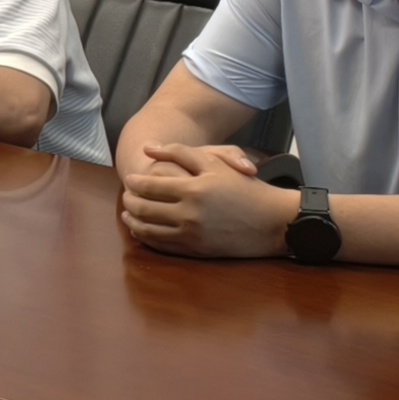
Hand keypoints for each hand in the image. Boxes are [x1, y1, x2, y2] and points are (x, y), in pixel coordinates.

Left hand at [119, 141, 294, 256]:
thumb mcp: (214, 162)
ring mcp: (192, 236)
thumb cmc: (244, 186)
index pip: (149, 187)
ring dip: (133, 222)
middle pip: (144, 209)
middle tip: (126, 197)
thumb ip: (179, 151)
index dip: (135, 183)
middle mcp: (189, 215)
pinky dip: (147, 238)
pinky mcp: (196, 251)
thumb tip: (148, 147)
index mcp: (192, 190)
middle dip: (129, 202)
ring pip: (149, 231)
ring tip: (128, 214)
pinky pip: (162, 246)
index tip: (129, 179)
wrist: (272, 221)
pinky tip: (144, 231)